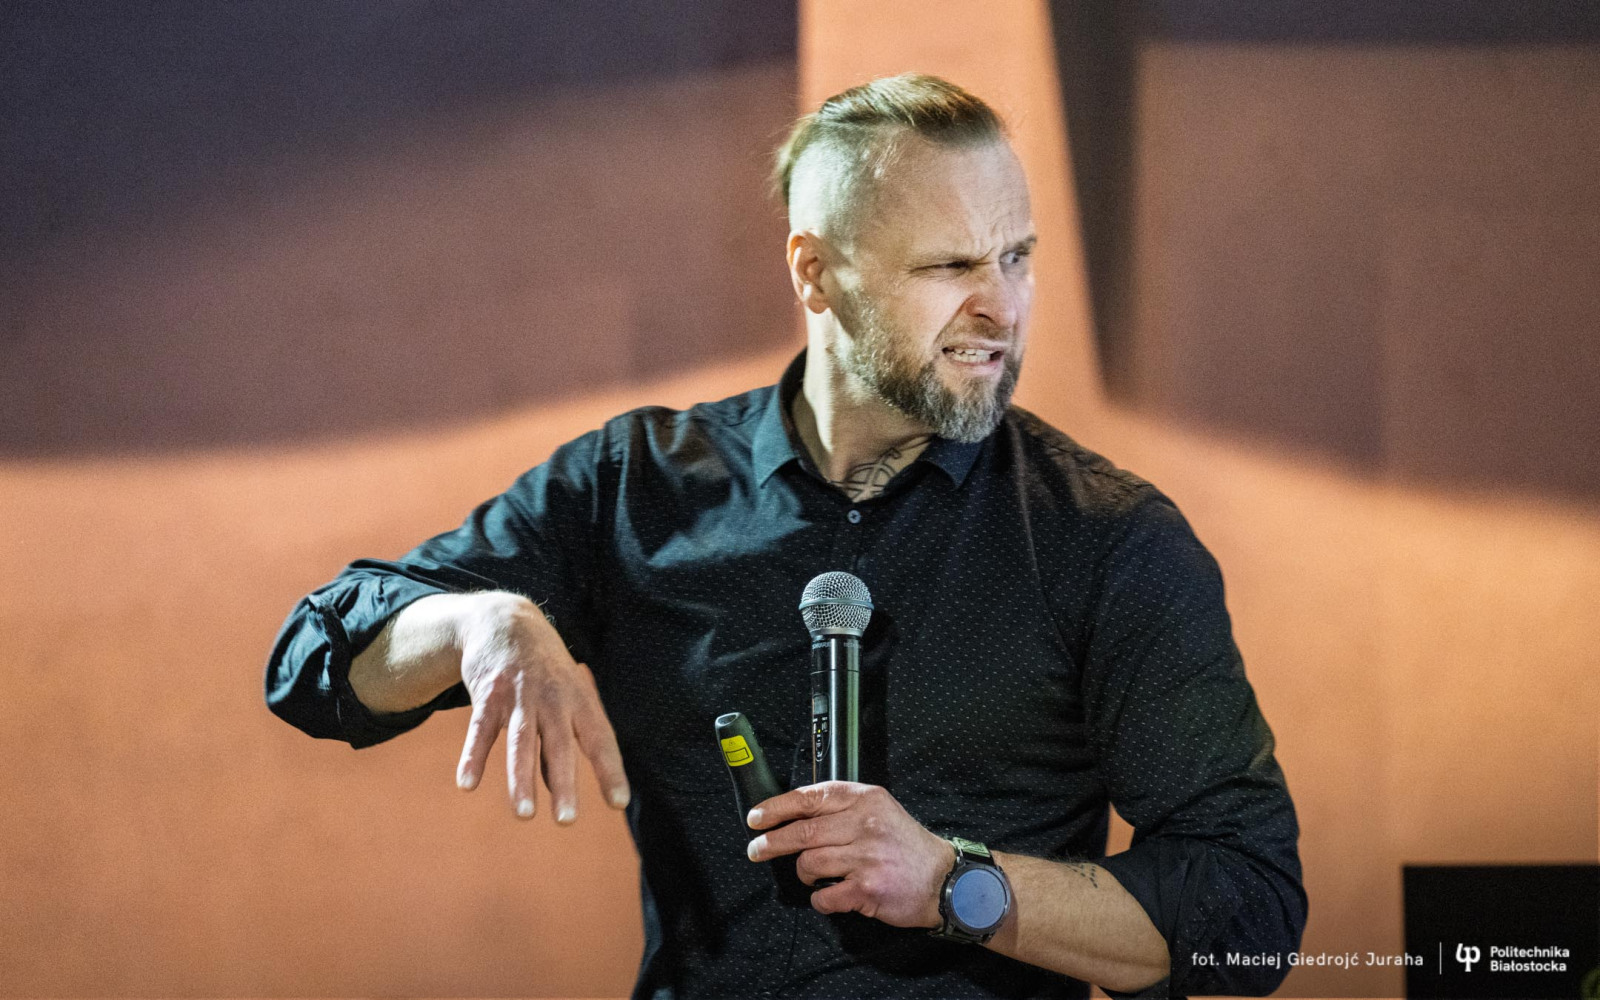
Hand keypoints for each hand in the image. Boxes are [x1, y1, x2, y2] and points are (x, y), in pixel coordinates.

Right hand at [453, 593, 628, 821]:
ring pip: (522, 741)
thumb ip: (562, 743)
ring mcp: (520, 695)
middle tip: (567, 821)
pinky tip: (467, 784)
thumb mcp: (565, 697)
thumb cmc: (545, 671)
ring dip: (521, 779)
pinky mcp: (488, 694)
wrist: (506, 621)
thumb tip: (559, 792)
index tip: (619, 803)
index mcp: (580, 700)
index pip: (600, 739)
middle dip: (564, 783)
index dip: (610, 770)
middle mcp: (554, 698)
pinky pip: (479, 729)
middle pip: (560, 744)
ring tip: (524, 814)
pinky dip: (473, 756)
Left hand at [745, 781, 951, 927]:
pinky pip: (824, 896)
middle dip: (772, 842)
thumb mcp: (881, 811)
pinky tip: (830, 896)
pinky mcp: (867, 889)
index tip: (757, 818)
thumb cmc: (907, 846)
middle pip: (802, 832)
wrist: (945, 880)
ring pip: (809, 864)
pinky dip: (820, 899)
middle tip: (756, 849)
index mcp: (866, 800)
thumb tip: (795, 815)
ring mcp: (866, 858)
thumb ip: (843, 808)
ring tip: (812, 876)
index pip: (810, 798)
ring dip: (803, 874)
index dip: (777, 808)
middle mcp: (865, 824)